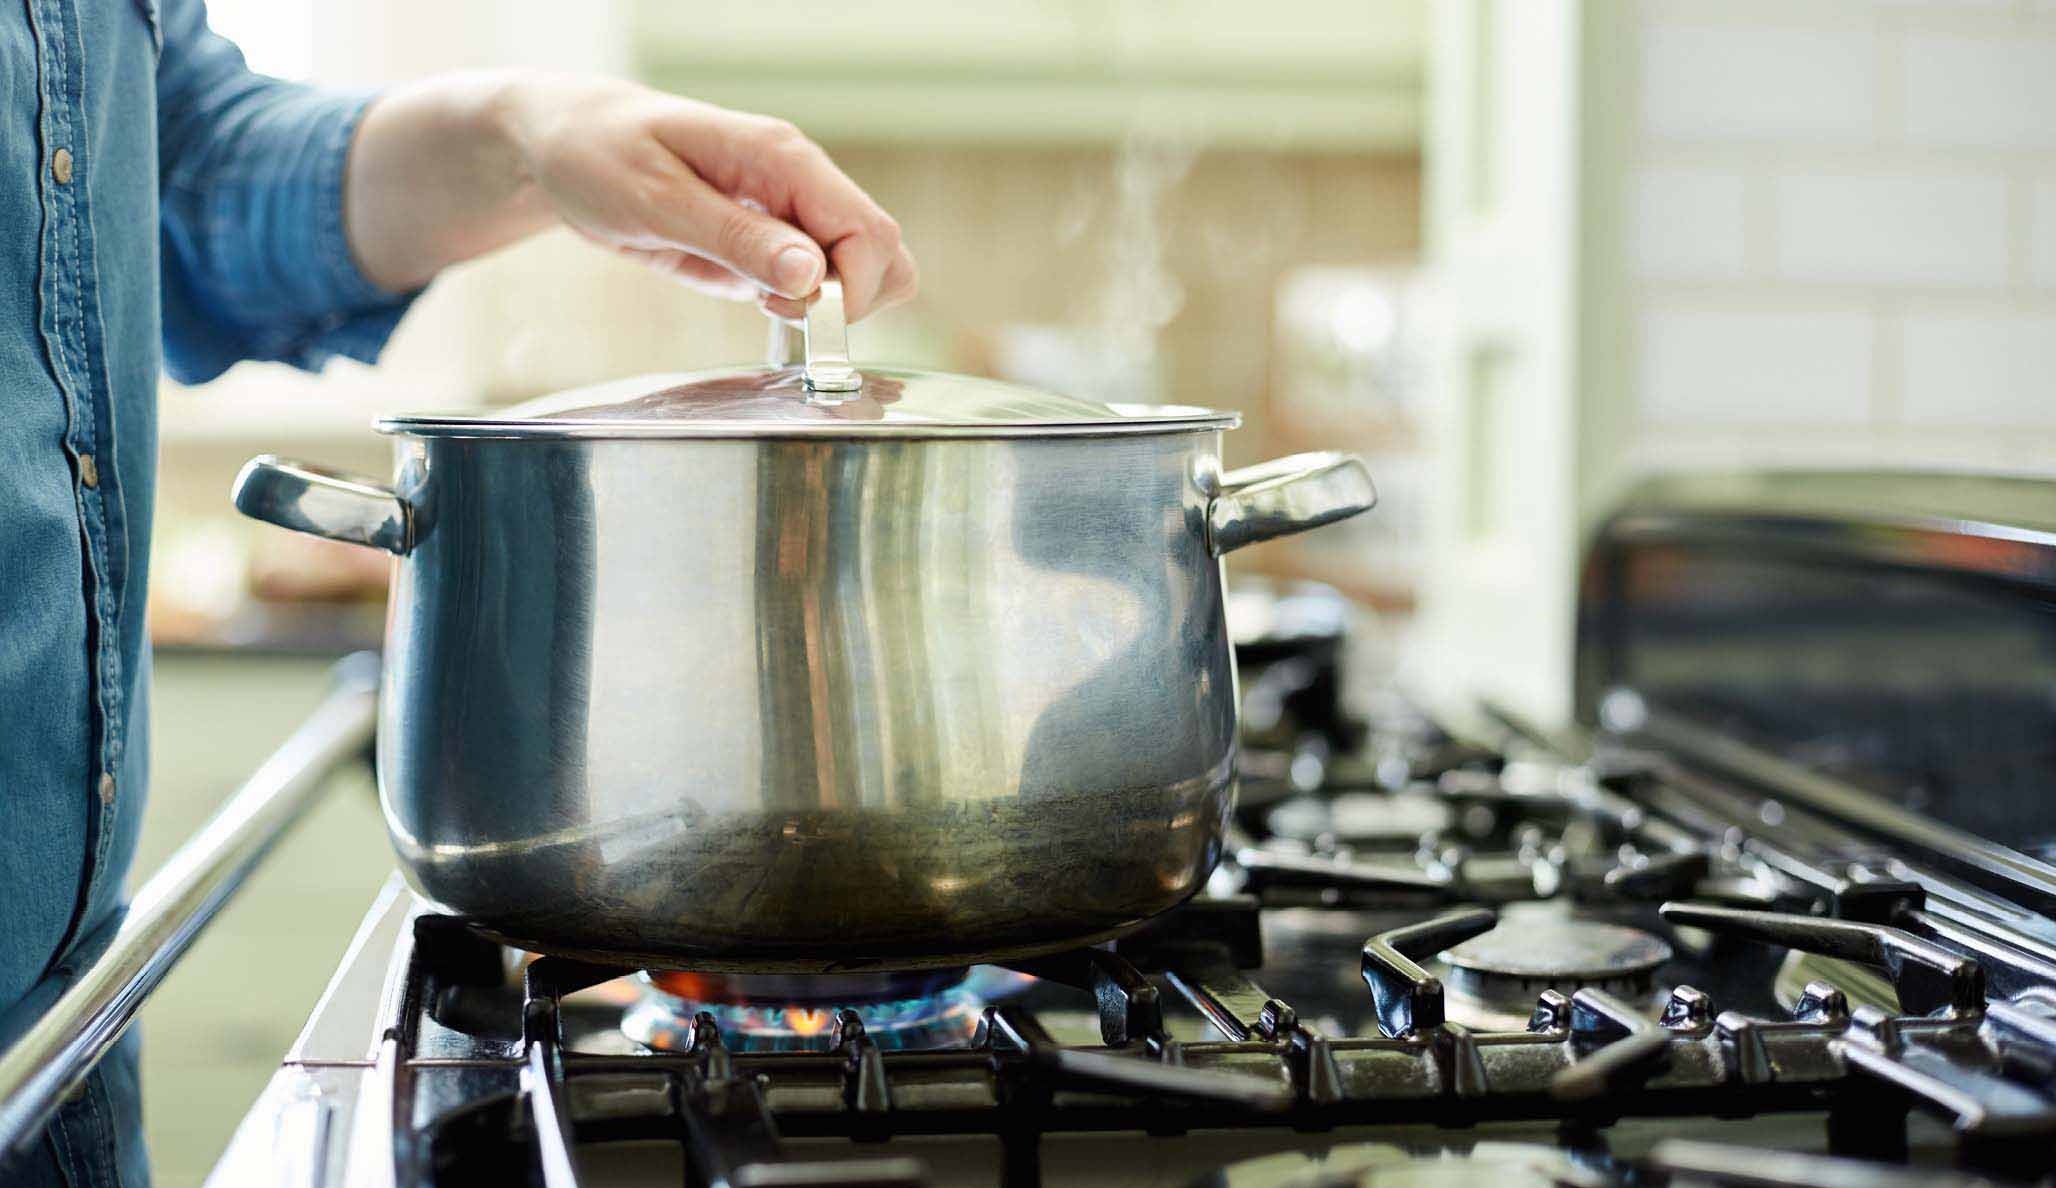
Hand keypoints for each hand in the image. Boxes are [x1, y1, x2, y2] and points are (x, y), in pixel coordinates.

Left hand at [497, 75, 915, 320]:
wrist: (563, 142)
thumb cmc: (598, 154)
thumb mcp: (656, 200)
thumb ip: (738, 238)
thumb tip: (813, 276)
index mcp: (782, 159)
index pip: (869, 234)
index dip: (848, 292)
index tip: (793, 314)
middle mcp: (799, 182)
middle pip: (884, 254)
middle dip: (849, 301)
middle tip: (776, 311)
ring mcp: (789, 212)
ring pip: (862, 269)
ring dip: (830, 305)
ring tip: (761, 301)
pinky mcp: (770, 240)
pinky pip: (818, 280)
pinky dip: (802, 304)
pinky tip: (750, 295)